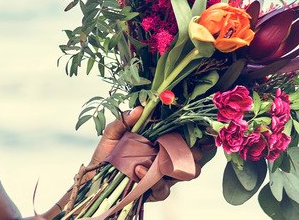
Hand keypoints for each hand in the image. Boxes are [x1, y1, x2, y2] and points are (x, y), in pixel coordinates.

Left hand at [85, 107, 205, 201]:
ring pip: (187, 173)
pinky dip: (154, 180)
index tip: (202, 130)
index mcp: (161, 139)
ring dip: (179, 166)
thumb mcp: (112, 134)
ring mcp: (164, 175)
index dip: (199, 133)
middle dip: (194, 151)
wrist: (96, 177)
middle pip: (195, 155)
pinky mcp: (156, 190)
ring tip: (161, 159)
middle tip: (184, 146)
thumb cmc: (108, 152)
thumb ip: (124, 121)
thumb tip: (139, 109)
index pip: (186, 135)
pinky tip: (139, 170)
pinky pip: (164, 188)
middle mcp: (167, 157)